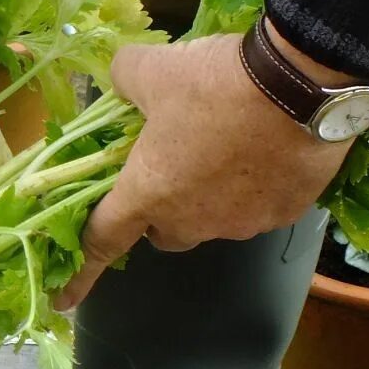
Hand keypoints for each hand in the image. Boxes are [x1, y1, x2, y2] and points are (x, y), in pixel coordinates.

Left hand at [55, 29, 357, 309]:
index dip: (81, 273)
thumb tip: (121, 78)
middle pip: (162, 232)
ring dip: (208, 197)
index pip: (102, 242)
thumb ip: (124, 78)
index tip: (64, 300)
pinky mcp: (285, 214)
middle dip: (158, 210)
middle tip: (168, 166)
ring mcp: (241, 223)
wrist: (304, 84)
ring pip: (212, 221)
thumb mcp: (154, 68)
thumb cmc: (216, 81)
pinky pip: (257, 210)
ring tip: (225, 148)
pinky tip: (264, 151)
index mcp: (148, 193)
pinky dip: (253, 189)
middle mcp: (191, 220)